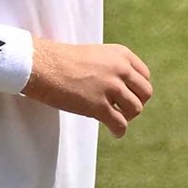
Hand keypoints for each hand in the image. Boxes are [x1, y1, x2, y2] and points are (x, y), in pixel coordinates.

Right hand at [23, 40, 153, 136]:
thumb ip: (113, 66)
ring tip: (116, 118)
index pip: (144, 76)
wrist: (42, 65)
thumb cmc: (63, 60)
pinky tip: (115, 133)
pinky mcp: (98, 106)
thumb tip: (123, 87)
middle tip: (124, 108)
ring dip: (127, 116)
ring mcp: (111, 88)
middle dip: (136, 102)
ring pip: (135, 109)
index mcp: (121, 54)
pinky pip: (119, 124)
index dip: (138, 88)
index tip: (129, 95)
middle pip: (145, 92)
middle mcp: (120, 70)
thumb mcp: (96, 54)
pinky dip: (119, 131)